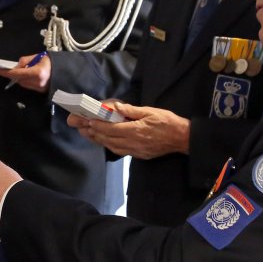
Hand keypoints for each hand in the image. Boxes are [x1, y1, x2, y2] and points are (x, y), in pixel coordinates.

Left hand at [0, 53, 51, 92]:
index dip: (7, 73)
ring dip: (22, 77)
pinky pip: (29, 86)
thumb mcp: (38, 57)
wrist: (65, 70)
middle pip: (19, 80)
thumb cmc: (53, 62)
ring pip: (23, 84)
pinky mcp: (41, 91)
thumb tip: (16, 66)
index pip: (18, 73)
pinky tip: (32, 75)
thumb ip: (25, 61)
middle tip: (17, 67)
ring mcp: (40, 88)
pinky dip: (27, 81)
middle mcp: (38, 82)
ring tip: (29, 70)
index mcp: (38, 73)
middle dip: (16, 74)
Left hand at [71, 102, 190, 158]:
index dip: (97, 125)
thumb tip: (116, 106)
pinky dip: (109, 146)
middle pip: (107, 138)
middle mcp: (132, 142)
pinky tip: (104, 141)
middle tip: (80, 127)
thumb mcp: (151, 111)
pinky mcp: (138, 155)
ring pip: (111, 146)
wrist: (182, 139)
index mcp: (135, 130)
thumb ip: (132, 110)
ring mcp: (135, 150)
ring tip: (87, 134)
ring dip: (98, 140)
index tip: (86, 120)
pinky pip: (119, 151)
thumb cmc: (168, 122)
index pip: (111, 128)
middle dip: (93, 132)